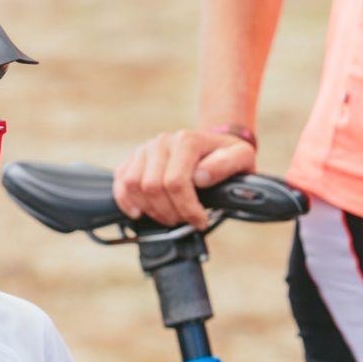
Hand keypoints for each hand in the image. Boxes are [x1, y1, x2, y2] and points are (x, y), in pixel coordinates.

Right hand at [113, 129, 256, 228]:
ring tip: (169, 216)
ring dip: (151, 210)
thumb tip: (200, 178)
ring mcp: (145, 150)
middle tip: (185, 220)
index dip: (187, 208)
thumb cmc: (227, 156)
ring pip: (133, 186)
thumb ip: (226, 165)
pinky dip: (126, 201)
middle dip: (169, 212)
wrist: (212, 146)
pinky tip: (140, 213)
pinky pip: (120, 183)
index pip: (175, 182)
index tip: (200, 221)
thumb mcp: (242, 158)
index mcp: (186, 140)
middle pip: (152, 187)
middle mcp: (162, 142)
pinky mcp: (133, 159)